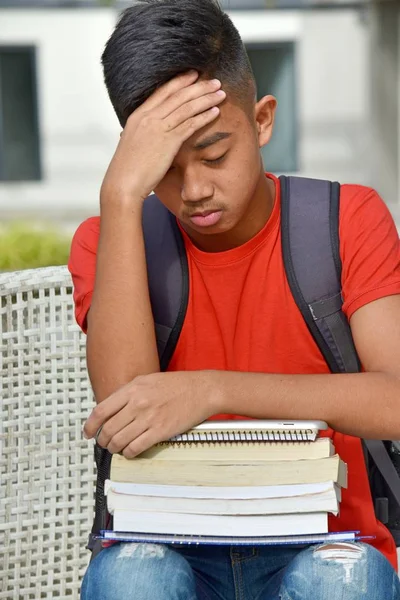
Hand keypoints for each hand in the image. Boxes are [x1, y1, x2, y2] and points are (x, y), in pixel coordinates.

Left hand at [83, 371, 223, 457]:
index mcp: (132, 389)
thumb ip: (128, 393)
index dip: (90, 425)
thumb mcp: (148, 380)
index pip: (101, 410)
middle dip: (102, 440)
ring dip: (114, 448)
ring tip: (116, 448)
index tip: (88, 432)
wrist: (202, 390)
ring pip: (119, 441)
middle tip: (104, 442)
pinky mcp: (160, 431)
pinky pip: (135, 448)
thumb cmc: (177, 385)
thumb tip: (111, 409)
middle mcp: (137, 403)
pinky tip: (130, 451)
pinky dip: (128, 453)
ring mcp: (149, 418)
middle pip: (108, 429)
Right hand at [101, 71, 225, 202]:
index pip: (162, 92)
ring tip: (220, 93)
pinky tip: (215, 112)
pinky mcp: (168, 141)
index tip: (193, 75)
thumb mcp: (133, 143)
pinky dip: (204, 116)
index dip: (180, 82)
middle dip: (198, 86)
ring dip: (205, 98)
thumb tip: (149, 133)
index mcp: (138, 115)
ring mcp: (158, 128)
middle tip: (214, 81)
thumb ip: (143, 133)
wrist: (124, 183)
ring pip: (186, 107)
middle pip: (178, 95)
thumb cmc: (127, 169)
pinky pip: (190, 124)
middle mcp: (148, 117)